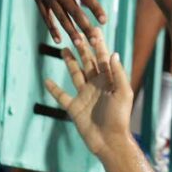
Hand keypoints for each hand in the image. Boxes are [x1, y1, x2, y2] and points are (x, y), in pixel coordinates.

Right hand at [18, 0, 113, 64]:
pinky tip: (58, 39)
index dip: (95, 8)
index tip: (104, 21)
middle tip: (95, 41)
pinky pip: (45, 15)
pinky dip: (51, 27)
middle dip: (84, 26)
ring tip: (79, 44)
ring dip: (69, 30)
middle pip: (73, 11)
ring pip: (60, 16)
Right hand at [44, 35, 132, 157]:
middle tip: (76, 34)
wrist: (109, 140)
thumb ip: (118, 74)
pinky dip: (54, 89)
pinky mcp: (74, 107)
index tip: (94, 31)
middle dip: (84, 49)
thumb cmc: (120, 118)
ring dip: (70, 62)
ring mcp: (85, 96)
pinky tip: (47, 80)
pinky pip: (62, 96)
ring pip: (76, 74)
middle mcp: (97, 86)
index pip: (104, 60)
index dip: (99, 46)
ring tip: (64, 48)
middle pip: (89, 63)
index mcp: (110, 82)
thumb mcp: (123, 93)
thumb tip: (113, 53)